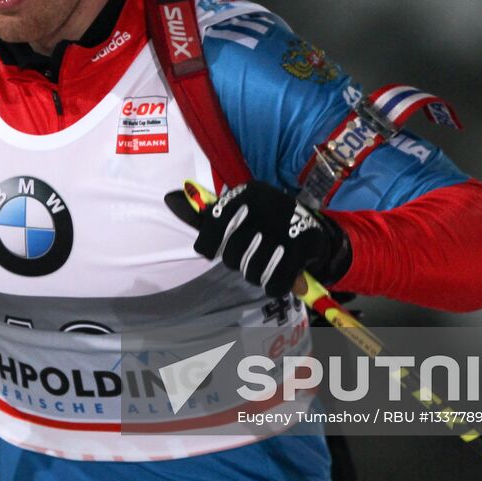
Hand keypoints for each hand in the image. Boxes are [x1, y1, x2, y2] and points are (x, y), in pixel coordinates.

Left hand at [164, 180, 350, 296]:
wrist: (311, 226)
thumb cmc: (263, 220)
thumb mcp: (235, 210)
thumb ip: (203, 212)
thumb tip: (169, 198)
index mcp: (246, 193)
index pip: (213, 224)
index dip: (210, 245)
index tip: (214, 252)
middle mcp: (266, 205)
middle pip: (232, 256)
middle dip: (239, 263)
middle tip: (250, 257)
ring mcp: (286, 226)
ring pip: (253, 272)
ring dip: (257, 276)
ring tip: (265, 265)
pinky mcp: (304, 246)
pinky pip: (275, 282)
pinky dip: (274, 287)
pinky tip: (278, 280)